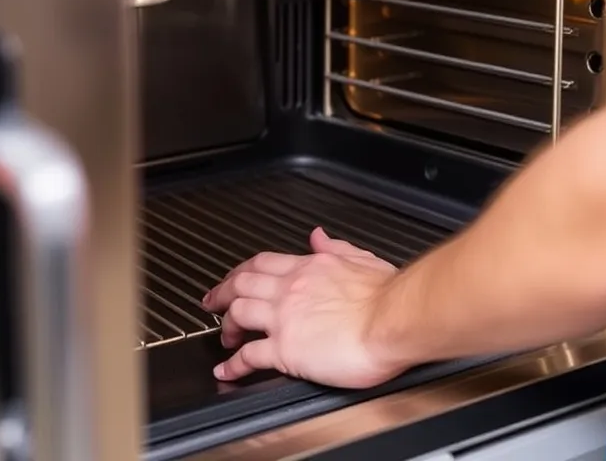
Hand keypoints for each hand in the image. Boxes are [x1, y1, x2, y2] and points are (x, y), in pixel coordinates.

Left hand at [202, 228, 405, 387]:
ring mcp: (284, 318)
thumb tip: (318, 236)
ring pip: (238, 314)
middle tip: (212, 303)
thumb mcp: (362, 259)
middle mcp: (290, 289)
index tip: (234, 278)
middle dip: (221, 293)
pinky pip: (248, 355)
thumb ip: (336, 247)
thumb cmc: (388, 297)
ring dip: (226, 325)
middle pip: (241, 284)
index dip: (242, 271)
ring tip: (223, 337)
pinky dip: (232, 364)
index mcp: (309, 268)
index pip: (263, 263)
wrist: (393, 321)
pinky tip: (226, 370)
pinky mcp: (285, 349)